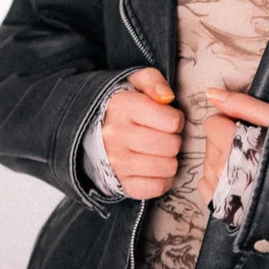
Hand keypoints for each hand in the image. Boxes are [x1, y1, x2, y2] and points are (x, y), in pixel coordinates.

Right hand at [102, 67, 184, 198]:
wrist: (92, 130)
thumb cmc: (124, 104)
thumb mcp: (136, 81)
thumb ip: (154, 81)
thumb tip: (167, 97)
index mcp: (122, 107)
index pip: (171, 121)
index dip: (176, 119)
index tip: (167, 118)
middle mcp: (116, 136)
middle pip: (171, 145)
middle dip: (174, 139)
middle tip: (164, 135)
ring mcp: (117, 162)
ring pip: (167, 167)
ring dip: (169, 158)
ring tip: (159, 150)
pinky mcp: (120, 183)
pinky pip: (156, 187)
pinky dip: (162, 179)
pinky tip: (156, 167)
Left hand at [198, 88, 268, 206]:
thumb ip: (241, 104)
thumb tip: (210, 93)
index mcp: (232, 143)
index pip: (211, 124)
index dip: (229, 121)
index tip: (245, 127)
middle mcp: (222, 167)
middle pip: (209, 143)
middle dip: (225, 139)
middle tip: (250, 144)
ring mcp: (220, 189)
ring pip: (207, 163)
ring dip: (222, 159)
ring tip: (247, 162)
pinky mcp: (223, 206)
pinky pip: (205, 186)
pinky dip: (216, 180)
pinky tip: (237, 178)